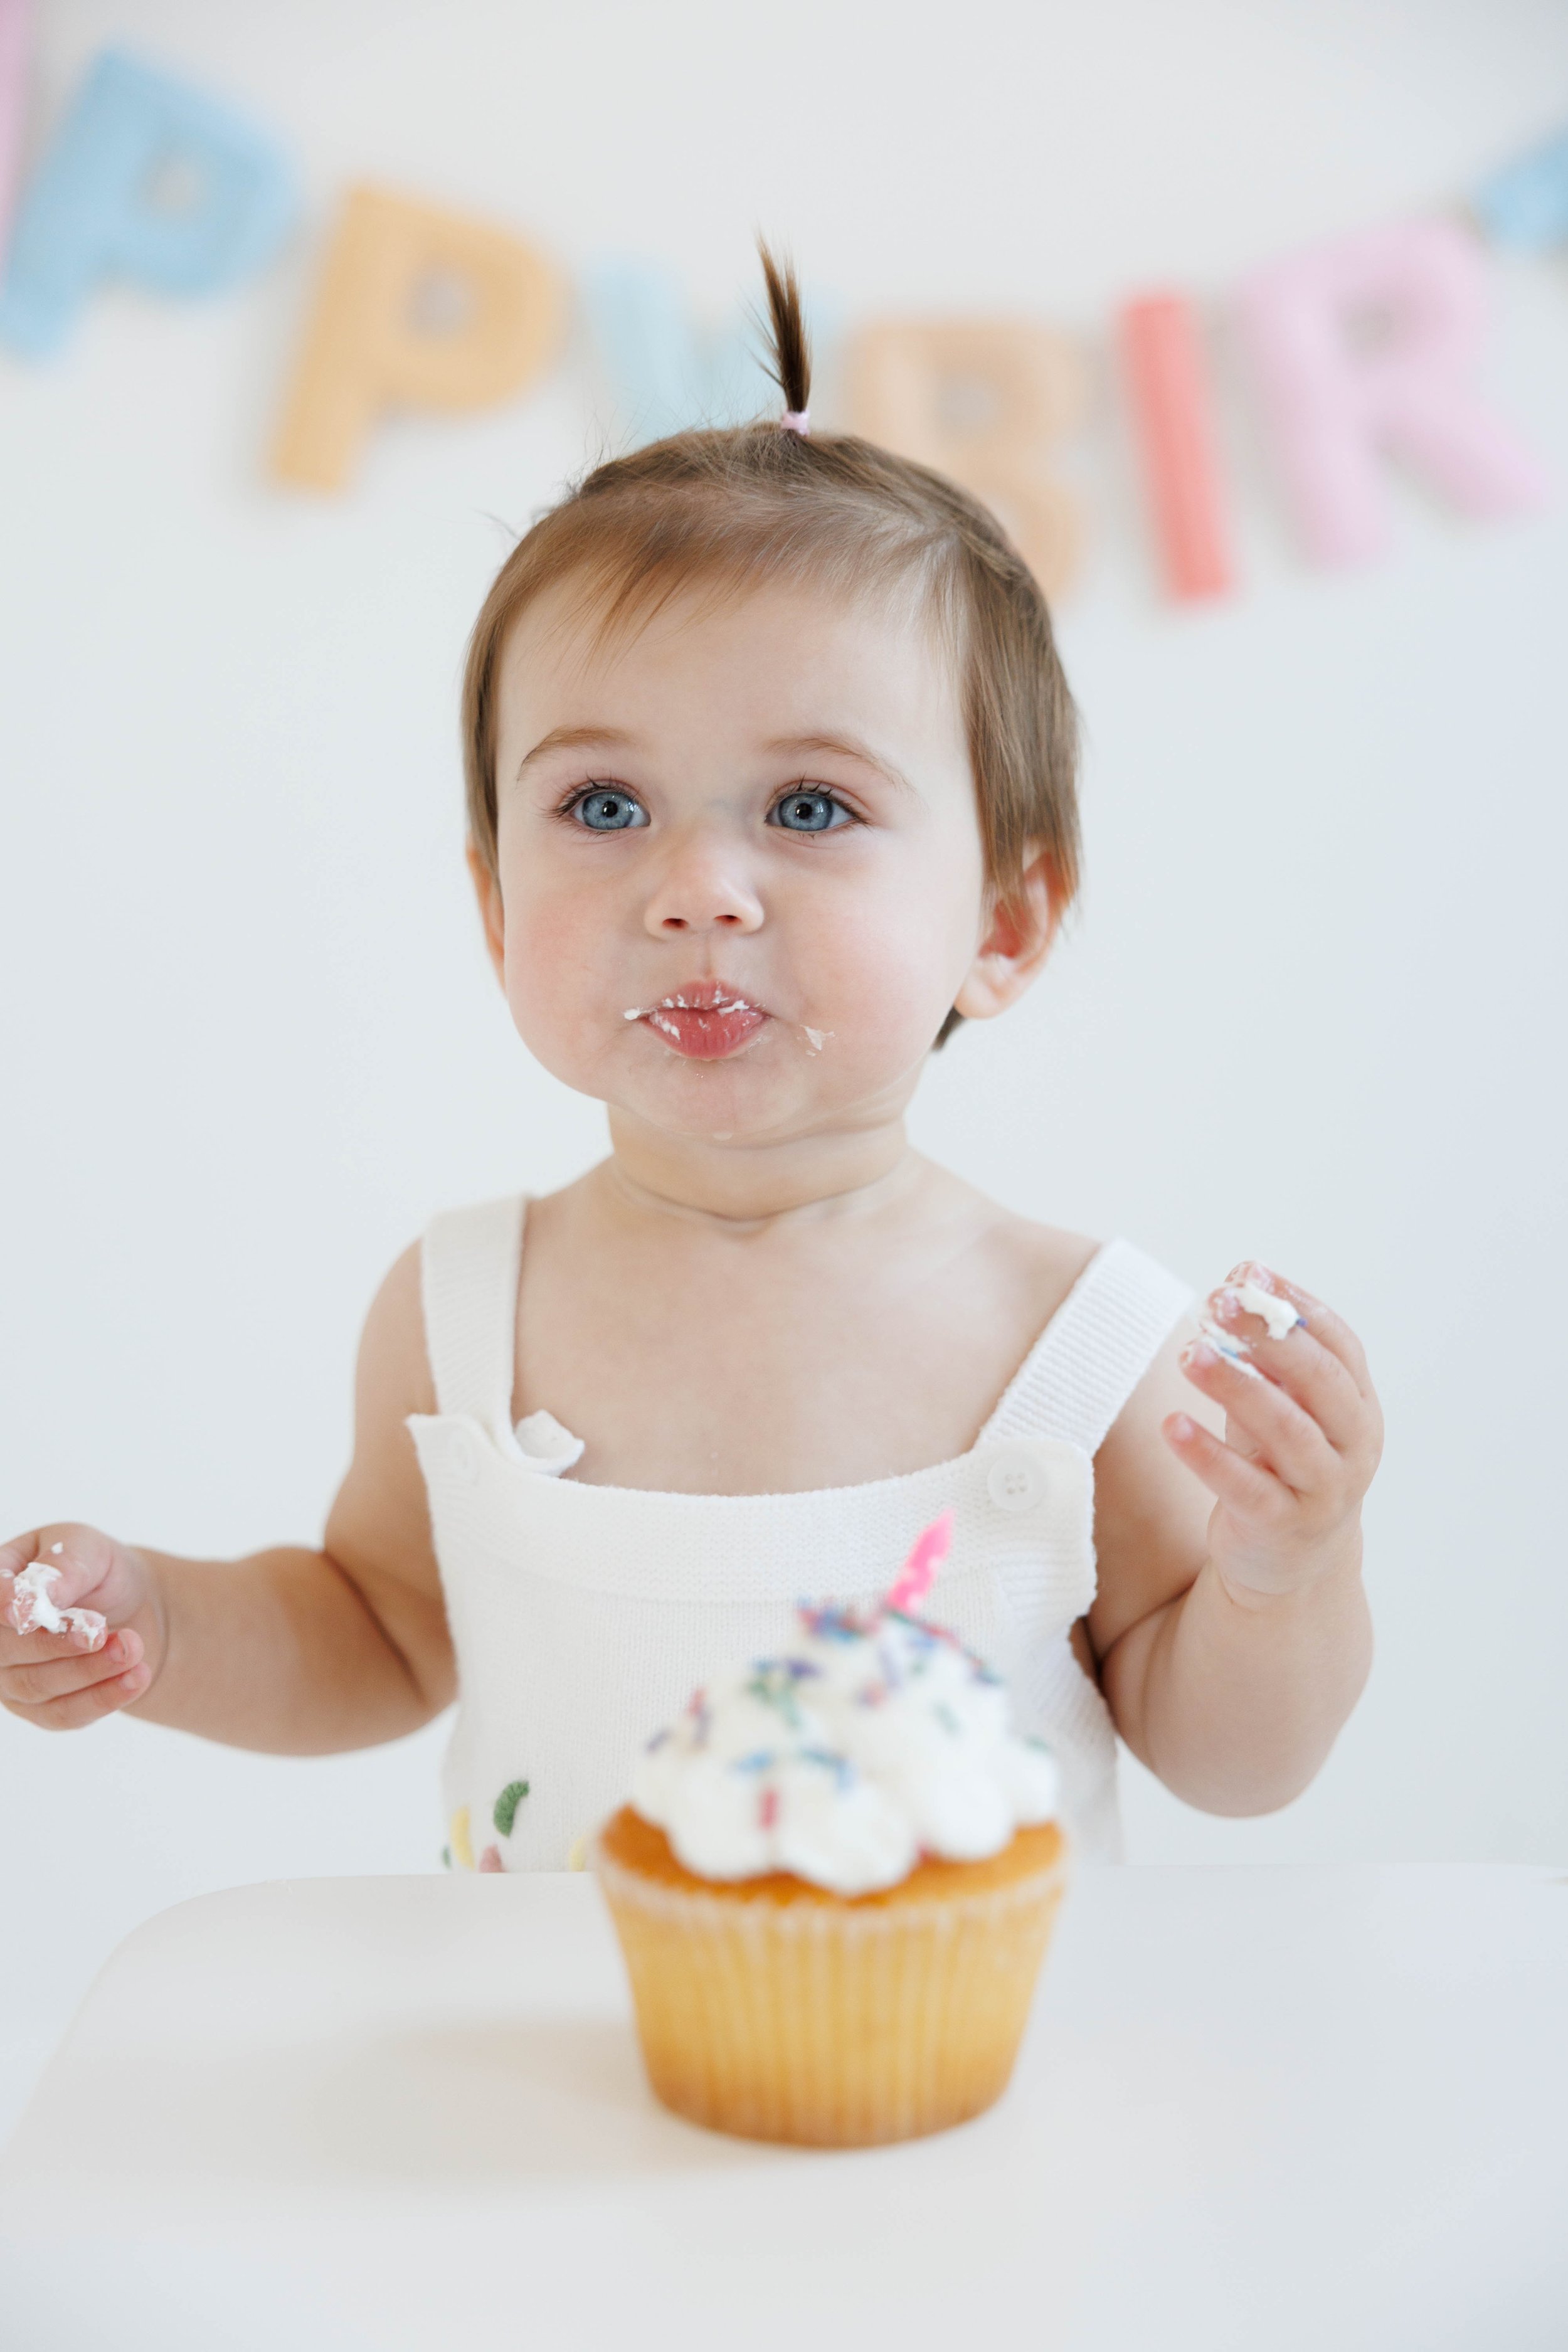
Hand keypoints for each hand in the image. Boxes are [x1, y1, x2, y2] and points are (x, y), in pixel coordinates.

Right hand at [1, 1524, 164, 1729]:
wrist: (133, 1607)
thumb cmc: (99, 1569)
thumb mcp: (88, 1549)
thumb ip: (62, 1568)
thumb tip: (30, 1601)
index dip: (6, 1607)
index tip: (32, 1613)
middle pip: (8, 1651)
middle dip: (58, 1644)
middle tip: (102, 1632)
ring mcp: (12, 1676)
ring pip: (37, 1686)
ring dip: (89, 1670)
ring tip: (134, 1648)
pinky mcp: (42, 1708)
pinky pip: (63, 1714)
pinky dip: (102, 1698)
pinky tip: (136, 1679)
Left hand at [1162, 1263, 1382, 1599]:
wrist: (1291, 1565)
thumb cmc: (1280, 1466)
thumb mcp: (1280, 1407)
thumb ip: (1265, 1355)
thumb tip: (1241, 1279)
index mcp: (1358, 1407)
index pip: (1340, 1345)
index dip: (1297, 1306)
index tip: (1250, 1272)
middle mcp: (1353, 1447)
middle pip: (1319, 1381)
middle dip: (1268, 1336)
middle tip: (1216, 1303)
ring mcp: (1325, 1490)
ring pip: (1286, 1429)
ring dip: (1235, 1386)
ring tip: (1188, 1354)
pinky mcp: (1284, 1526)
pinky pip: (1246, 1486)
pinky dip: (1209, 1454)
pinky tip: (1173, 1425)